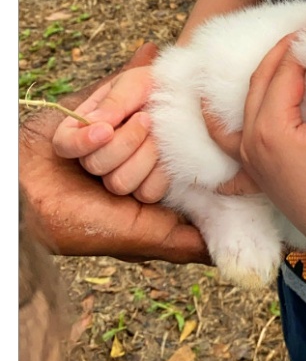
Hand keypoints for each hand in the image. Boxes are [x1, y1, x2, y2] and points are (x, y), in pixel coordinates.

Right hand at [20, 44, 208, 264]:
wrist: (24, 201)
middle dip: (129, 157)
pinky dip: (84, 132)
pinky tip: (82, 141)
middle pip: (157, 130)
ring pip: (133, 116)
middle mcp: (140, 140)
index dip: (156, 167)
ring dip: (108, 146)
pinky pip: (101, 107)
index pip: (177, 150)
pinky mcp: (90, 107)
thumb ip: (183, 241)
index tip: (134, 187)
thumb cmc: (79, 224)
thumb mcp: (138, 237)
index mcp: (157, 166)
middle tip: (104, 179)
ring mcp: (116, 120)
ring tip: (88, 162)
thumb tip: (226, 253)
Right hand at [52, 63, 168, 202]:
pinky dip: (161, 172)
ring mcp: (120, 174)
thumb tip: (96, 123)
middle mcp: (97, 154)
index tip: (106, 129)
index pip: (65, 144)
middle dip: (125, 141)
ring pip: (119, 183)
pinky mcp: (144, 188)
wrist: (188, 98)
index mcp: (85, 127)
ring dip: (144, 156)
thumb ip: (115, 101)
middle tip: (146, 118)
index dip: (82, 142)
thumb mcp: (134, 83)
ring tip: (158, 133)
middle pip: (95, 165)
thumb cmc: (155, 86)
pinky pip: (147, 192)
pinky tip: (168, 152)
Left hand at [204, 30, 305, 259]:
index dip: (301, 42)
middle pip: (260, 83)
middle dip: (279, 54)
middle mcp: (250, 142)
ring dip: (250, 81)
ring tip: (257, 58)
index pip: (284, 70)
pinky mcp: (258, 173)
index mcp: (269, 127)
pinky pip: (229, 144)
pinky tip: (215, 111)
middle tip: (301, 30)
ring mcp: (250, 160)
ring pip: (239, 109)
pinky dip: (222, 125)